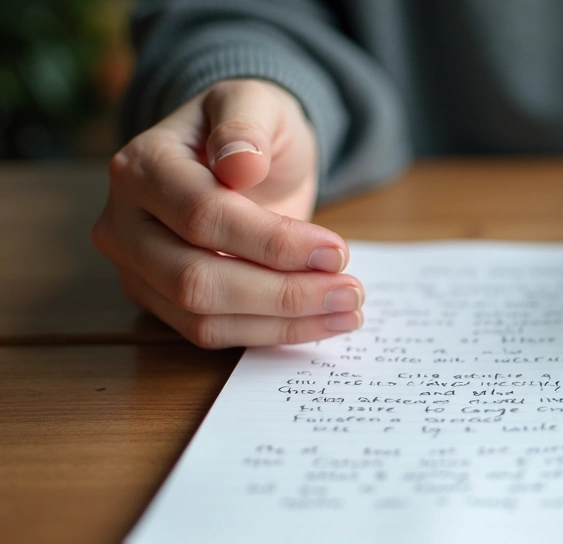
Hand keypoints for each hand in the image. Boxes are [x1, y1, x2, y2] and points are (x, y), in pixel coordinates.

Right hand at [93, 79, 363, 347]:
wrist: (241, 158)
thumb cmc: (250, 130)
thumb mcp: (256, 103)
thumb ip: (245, 126)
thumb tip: (240, 164)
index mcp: (141, 168)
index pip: (203, 216)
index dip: (273, 241)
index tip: (336, 251)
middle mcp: (124, 224)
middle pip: (195, 280)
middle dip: (282, 293)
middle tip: (351, 290)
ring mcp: (136, 269)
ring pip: (203, 317)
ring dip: (283, 322)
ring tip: (348, 309)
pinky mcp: (160, 302)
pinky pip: (211, 333)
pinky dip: (272, 333)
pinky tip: (323, 320)